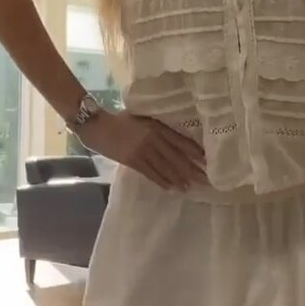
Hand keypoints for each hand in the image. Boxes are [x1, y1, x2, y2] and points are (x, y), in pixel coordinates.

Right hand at [77, 109, 206, 190]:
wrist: (97, 125)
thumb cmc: (119, 119)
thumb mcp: (141, 117)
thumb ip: (156, 127)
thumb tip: (174, 140)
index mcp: (156, 126)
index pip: (180, 141)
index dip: (194, 152)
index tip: (207, 161)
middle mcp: (152, 138)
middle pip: (176, 157)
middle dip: (192, 169)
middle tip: (205, 180)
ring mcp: (142, 150)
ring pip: (165, 167)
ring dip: (179, 179)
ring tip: (190, 187)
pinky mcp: (132, 161)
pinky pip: (151, 173)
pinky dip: (162, 181)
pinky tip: (171, 188)